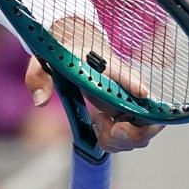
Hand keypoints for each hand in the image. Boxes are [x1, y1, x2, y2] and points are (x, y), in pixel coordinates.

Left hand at [24, 54, 162, 154]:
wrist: (78, 47)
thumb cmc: (65, 54)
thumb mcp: (46, 62)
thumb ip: (40, 78)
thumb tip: (40, 101)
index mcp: (108, 66)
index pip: (126, 74)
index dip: (134, 85)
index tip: (139, 93)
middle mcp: (128, 86)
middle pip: (148, 118)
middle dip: (130, 135)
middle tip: (111, 130)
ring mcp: (131, 103)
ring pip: (140, 135)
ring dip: (118, 141)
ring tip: (97, 123)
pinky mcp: (128, 115)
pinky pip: (131, 138)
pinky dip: (115, 141)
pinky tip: (99, 126)